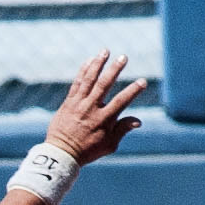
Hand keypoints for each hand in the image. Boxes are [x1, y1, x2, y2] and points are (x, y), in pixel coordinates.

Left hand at [44, 51, 149, 165]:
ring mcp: (78, 104)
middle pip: (104, 85)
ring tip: (105, 51)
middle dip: (114, 70)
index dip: (133, 91)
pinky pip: (76, 83)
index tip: (143, 81)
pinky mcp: (68, 102)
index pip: (121, 101)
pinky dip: (83, 71)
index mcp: (103, 120)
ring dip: (98, 64)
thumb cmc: (88, 150)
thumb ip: (122, 129)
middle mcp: (91, 109)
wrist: (61, 153)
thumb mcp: (109, 144)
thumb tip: (138, 121)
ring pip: (89, 80)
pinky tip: (90, 60)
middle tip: (123, 57)